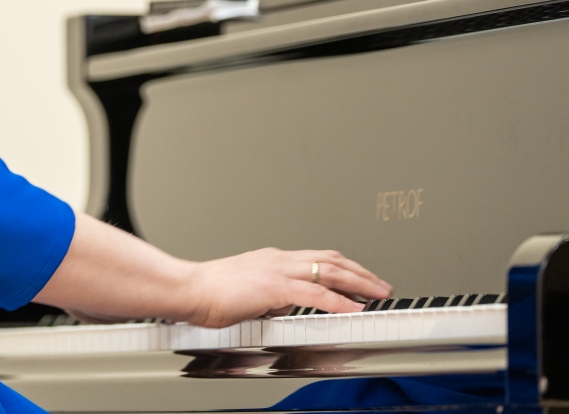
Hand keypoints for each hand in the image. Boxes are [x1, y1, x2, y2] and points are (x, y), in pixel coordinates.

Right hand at [33, 214, 390, 328]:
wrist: (186, 289)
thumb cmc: (205, 293)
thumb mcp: (244, 292)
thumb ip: (266, 296)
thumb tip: (281, 306)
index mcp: (272, 259)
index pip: (317, 258)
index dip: (344, 267)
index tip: (361, 277)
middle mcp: (279, 259)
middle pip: (332, 260)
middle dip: (362, 272)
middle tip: (382, 285)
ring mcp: (278, 271)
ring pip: (330, 272)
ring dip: (359, 283)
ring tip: (379, 294)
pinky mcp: (274, 287)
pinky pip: (316, 294)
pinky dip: (339, 301)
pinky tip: (354, 309)